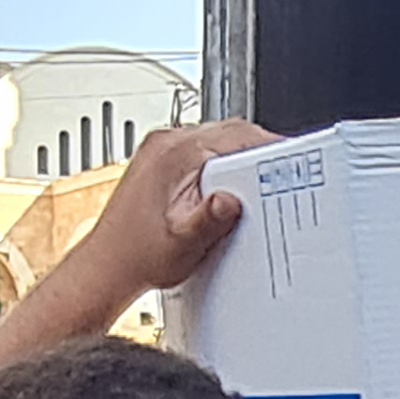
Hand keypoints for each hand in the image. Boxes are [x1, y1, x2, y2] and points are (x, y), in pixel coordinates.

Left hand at [75, 119, 277, 294]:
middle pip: (228, 132)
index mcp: (174, 155)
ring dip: (239, 156)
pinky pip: (201, 149)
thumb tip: (232, 200)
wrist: (108, 266)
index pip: (236, 136)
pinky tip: (228, 185)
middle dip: (258, 152)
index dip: (269, 147)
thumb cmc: (138, 257)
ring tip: (258, 181)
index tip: (291, 159)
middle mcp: (165, 144)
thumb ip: (210, 220)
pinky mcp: (159, 161)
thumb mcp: (184, 244)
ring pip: (215, 138)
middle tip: (283, 172)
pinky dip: (220, 162)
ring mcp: (160, 150)